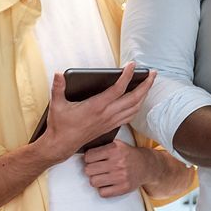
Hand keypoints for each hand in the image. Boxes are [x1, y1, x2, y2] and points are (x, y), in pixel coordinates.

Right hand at [38, 65, 154, 159]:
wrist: (62, 145)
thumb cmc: (60, 126)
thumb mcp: (57, 105)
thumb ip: (58, 88)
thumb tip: (58, 73)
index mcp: (96, 106)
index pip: (118, 89)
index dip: (127, 75)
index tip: (133, 65)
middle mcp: (107, 114)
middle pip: (134, 98)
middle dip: (146, 84)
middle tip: (152, 73)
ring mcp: (111, 121)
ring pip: (135, 108)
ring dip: (145, 95)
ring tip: (149, 83)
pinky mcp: (111, 126)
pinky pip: (130, 116)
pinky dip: (138, 106)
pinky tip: (140, 100)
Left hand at [81, 140, 168, 198]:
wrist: (146, 166)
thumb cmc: (127, 155)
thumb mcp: (117, 144)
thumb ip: (102, 146)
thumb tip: (81, 149)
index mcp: (115, 149)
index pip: (88, 156)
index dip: (88, 159)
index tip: (92, 160)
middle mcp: (118, 162)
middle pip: (88, 170)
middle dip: (90, 169)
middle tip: (96, 169)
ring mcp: (120, 176)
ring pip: (93, 182)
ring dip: (95, 180)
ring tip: (101, 176)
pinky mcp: (123, 188)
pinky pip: (102, 193)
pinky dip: (103, 189)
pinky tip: (107, 184)